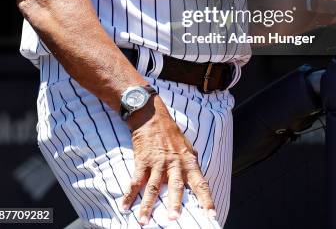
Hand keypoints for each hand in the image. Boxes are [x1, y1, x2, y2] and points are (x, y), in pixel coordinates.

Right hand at [122, 95, 215, 224]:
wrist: (153, 118)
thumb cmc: (172, 135)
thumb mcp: (187, 148)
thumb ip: (191, 166)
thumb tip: (198, 182)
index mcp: (189, 162)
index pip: (201, 184)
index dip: (206, 200)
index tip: (211, 216)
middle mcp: (175, 164)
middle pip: (176, 186)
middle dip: (175, 203)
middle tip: (174, 218)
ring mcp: (158, 162)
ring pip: (154, 187)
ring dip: (147, 205)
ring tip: (144, 221)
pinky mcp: (143, 161)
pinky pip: (136, 180)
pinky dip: (129, 194)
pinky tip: (124, 206)